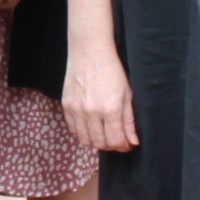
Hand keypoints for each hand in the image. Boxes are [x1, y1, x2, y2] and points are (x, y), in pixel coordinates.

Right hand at [61, 36, 136, 151]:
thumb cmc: (112, 71)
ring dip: (97, 142)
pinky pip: (74, 130)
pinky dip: (83, 133)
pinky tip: (91, 126)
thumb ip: (129, 121)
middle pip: (101, 144)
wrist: (90, 52)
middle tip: (117, 138)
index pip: (116, 141)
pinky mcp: (66, 106)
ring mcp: (77, 110)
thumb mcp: (127, 94)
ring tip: (104, 133)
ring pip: (86, 140)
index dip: (124, 146)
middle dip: (112, 145)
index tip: (128, 143)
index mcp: (111, 109)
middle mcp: (92, 112)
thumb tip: (133, 141)